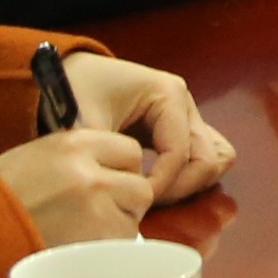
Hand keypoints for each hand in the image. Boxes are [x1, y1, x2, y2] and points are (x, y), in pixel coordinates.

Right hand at [0, 126, 156, 244]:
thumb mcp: (37, 156)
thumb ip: (80, 160)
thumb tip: (115, 172)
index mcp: (75, 143)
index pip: (130, 152)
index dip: (122, 172)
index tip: (108, 185)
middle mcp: (89, 172)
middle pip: (140, 187)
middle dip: (126, 203)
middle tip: (98, 214)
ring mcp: (93, 208)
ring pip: (134, 219)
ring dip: (118, 228)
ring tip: (83, 233)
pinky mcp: (92, 241)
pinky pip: (120, 246)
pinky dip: (106, 250)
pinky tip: (80, 248)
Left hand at [59, 49, 237, 202]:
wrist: (64, 75)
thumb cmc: (74, 92)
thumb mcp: (83, 125)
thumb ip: (106, 159)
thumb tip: (128, 193)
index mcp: (169, 94)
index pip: (179, 154)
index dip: (160, 186)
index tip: (132, 201)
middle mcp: (185, 104)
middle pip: (207, 160)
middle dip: (179, 188)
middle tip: (143, 202)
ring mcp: (186, 116)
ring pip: (213, 161)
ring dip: (189, 185)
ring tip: (153, 196)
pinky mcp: (179, 130)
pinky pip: (201, 159)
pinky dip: (187, 179)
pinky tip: (154, 188)